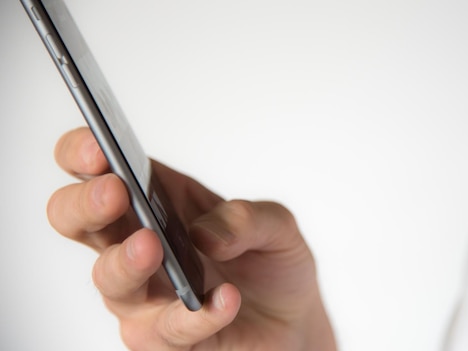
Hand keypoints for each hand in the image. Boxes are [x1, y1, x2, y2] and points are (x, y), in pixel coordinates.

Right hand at [47, 127, 335, 350]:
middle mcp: (136, 241)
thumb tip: (205, 234)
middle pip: (74, 219)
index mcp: (156, 198)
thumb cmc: (269, 262)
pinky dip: (194, 315)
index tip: (101, 149)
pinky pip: (165, 330)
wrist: (292, 319)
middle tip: (116, 193)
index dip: (82, 153)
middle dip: (85, 204)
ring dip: (126, 262)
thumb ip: (246, 219)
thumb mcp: (276, 226)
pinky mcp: (162, 336)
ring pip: (108, 279)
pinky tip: (224, 298)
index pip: (95, 169)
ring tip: (154, 247)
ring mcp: (142, 293)